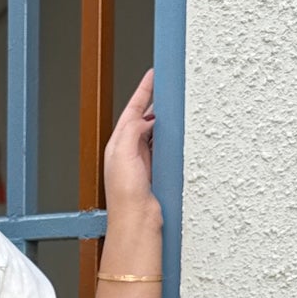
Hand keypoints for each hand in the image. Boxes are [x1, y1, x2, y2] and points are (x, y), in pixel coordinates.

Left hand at [103, 69, 159, 221]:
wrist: (137, 222)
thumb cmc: (126, 195)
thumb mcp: (123, 155)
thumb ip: (132, 132)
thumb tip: (143, 119)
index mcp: (118, 144)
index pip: (132, 110)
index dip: (143, 91)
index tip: (153, 75)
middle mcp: (129, 151)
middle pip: (143, 118)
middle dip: (154, 102)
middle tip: (166, 86)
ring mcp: (142, 162)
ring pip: (154, 132)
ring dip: (163, 119)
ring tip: (174, 105)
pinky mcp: (155, 172)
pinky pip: (163, 147)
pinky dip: (170, 137)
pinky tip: (178, 134)